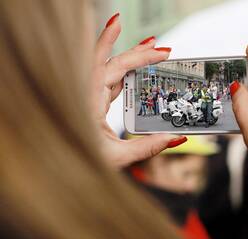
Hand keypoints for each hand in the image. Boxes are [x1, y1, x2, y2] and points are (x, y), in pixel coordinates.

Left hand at [91, 14, 185, 167]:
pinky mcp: (91, 100)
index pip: (116, 67)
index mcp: (89, 100)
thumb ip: (147, 147)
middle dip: (139, 52)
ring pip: (110, 68)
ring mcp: (88, 94)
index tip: (156, 49)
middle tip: (161, 48)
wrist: (56, 163)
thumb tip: (174, 138)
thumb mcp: (116, 157)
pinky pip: (108, 80)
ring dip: (131, 59)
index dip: (138, 56)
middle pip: (114, 62)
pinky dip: (124, 73)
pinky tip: (135, 71)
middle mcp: (86, 92)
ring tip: (151, 51)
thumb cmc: (76, 160)